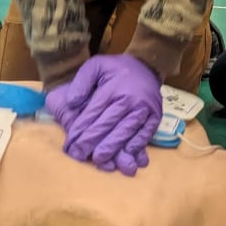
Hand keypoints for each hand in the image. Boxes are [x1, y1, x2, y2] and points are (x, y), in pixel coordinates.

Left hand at [44, 54, 161, 175]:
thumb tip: (72, 102)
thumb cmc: (118, 69)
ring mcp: (144, 109)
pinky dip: (135, 146)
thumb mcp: (96, 64)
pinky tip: (125, 156)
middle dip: (92, 143)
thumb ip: (82, 80)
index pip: (94, 112)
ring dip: (112, 148)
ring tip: (100, 161)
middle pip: (108, 125)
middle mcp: (130, 99)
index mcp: (113, 87)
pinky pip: (145, 134)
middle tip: (79, 156)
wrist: (148, 66)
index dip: (80, 131)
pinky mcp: (156, 116)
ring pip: (126, 131)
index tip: (70, 145)